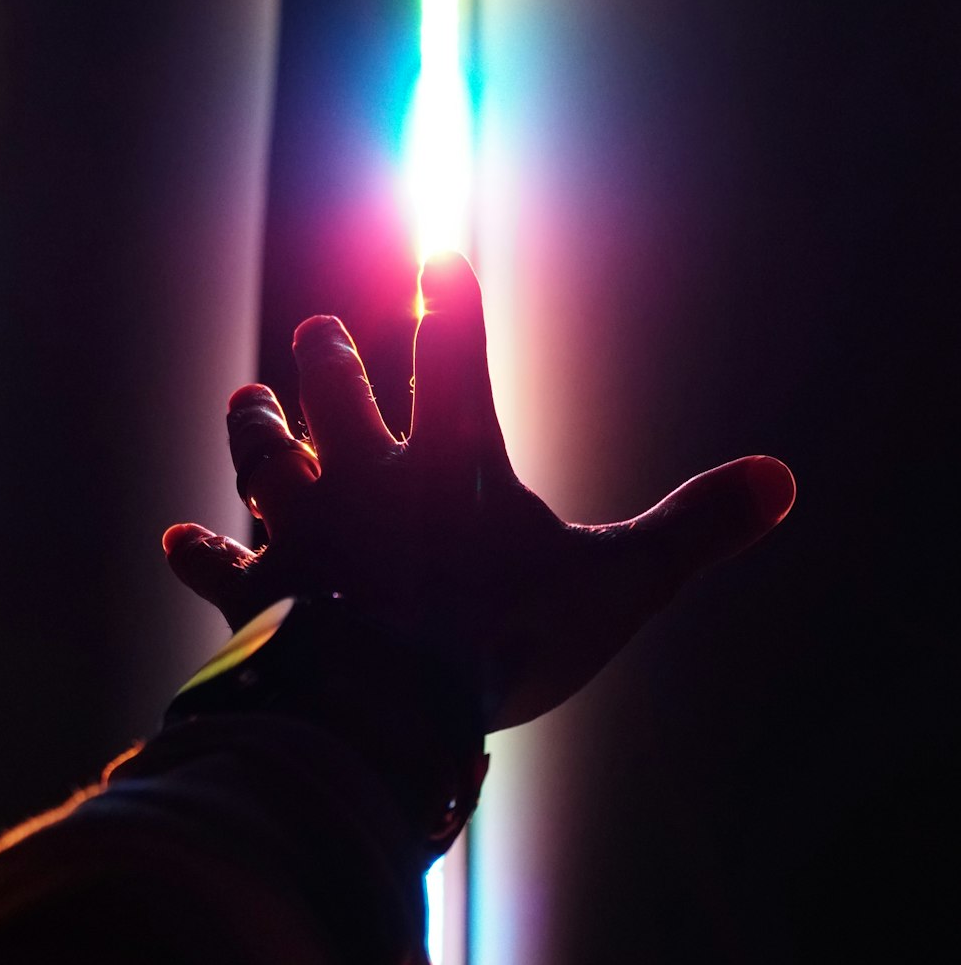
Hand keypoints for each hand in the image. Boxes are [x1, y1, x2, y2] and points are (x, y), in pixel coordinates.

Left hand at [163, 253, 794, 731]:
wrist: (387, 710)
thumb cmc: (504, 641)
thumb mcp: (618, 584)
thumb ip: (695, 528)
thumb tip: (785, 480)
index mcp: (452, 461)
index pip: (454, 354)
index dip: (447, 301)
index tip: (435, 254)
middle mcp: (366, 477)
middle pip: (335, 389)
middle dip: (329, 357)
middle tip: (319, 334)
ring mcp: (303, 531)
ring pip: (264, 458)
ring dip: (256, 429)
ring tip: (245, 399)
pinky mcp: (260, 592)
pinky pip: (222, 567)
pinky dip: (204, 556)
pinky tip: (178, 541)